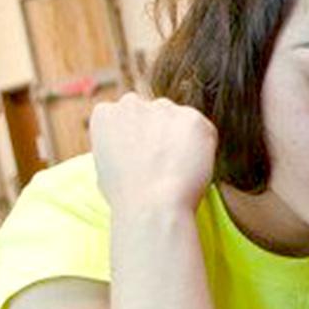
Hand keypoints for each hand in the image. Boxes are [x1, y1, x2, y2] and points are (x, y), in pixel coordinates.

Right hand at [90, 93, 216, 218]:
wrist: (153, 205)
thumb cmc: (127, 197)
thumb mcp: (105, 167)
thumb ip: (117, 147)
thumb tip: (131, 149)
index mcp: (106, 113)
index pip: (127, 116)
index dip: (139, 139)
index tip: (145, 157)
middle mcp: (132, 103)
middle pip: (153, 112)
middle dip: (160, 131)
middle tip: (165, 163)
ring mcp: (163, 108)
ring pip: (178, 119)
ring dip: (182, 137)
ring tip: (178, 169)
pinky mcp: (192, 118)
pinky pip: (203, 130)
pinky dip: (203, 146)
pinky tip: (193, 167)